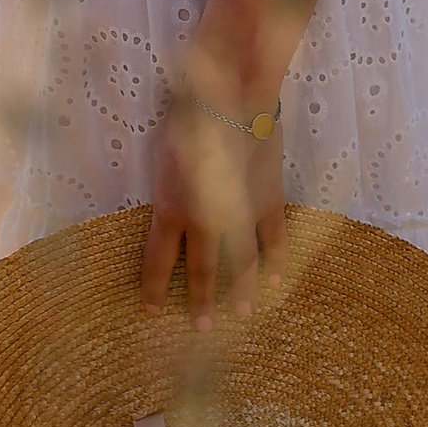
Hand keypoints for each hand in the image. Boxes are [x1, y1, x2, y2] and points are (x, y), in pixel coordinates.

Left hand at [141, 93, 285, 329]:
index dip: (154, 288)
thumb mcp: (161, 156)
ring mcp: (240, 215)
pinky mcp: (267, 202)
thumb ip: (166, 188)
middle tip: (202, 328)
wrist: (231, 98)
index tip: (152, 310)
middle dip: (200, 301)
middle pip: (202, 272)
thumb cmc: (186, 117)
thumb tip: (168, 206)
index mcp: (170, 210)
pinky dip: (275, 260)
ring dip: (241, 292)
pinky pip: (273, 239)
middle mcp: (204, 222)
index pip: (158, 261)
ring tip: (242, 316)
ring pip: (240, 264)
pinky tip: (274, 281)